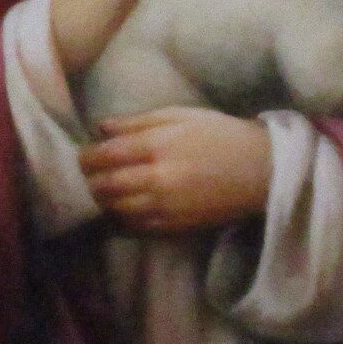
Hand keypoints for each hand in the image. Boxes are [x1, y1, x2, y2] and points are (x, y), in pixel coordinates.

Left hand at [79, 107, 273, 233]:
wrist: (260, 171)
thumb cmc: (220, 135)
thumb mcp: (181, 116)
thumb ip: (138, 122)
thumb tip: (102, 127)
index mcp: (157, 146)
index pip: (105, 155)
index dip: (86, 157)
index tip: (82, 155)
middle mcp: (156, 179)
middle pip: (105, 186)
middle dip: (89, 181)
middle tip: (85, 176)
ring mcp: (164, 206)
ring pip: (115, 209)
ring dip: (102, 201)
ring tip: (100, 191)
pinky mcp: (174, 226)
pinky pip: (134, 227)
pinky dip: (120, 218)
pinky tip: (120, 208)